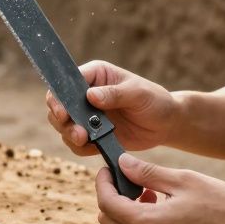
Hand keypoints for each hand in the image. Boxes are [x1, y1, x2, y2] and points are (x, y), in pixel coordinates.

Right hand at [46, 61, 178, 155]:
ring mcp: (88, 116)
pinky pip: (76, 144)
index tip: (63, 111)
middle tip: (78, 132)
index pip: (67, 82)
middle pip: (58, 105)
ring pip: (63, 125)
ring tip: (85, 140)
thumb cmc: (155, 101)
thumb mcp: (138, 93)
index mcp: (95, 75)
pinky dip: (80, 148)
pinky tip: (93, 147)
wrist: (166, 124)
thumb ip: (114, 93)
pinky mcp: (92, 135)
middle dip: (62, 120)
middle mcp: (86, 94)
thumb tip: (90, 95)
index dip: (59, 96)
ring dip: (69, 135)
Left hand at [94, 154, 224, 223]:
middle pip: (108, 221)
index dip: (103, 183)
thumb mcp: (183, 180)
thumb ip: (147, 173)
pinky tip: (163, 209)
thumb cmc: (221, 204)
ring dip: (127, 212)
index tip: (108, 169)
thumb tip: (121, 164)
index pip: (107, 204)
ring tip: (152, 193)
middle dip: (112, 198)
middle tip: (131, 179)